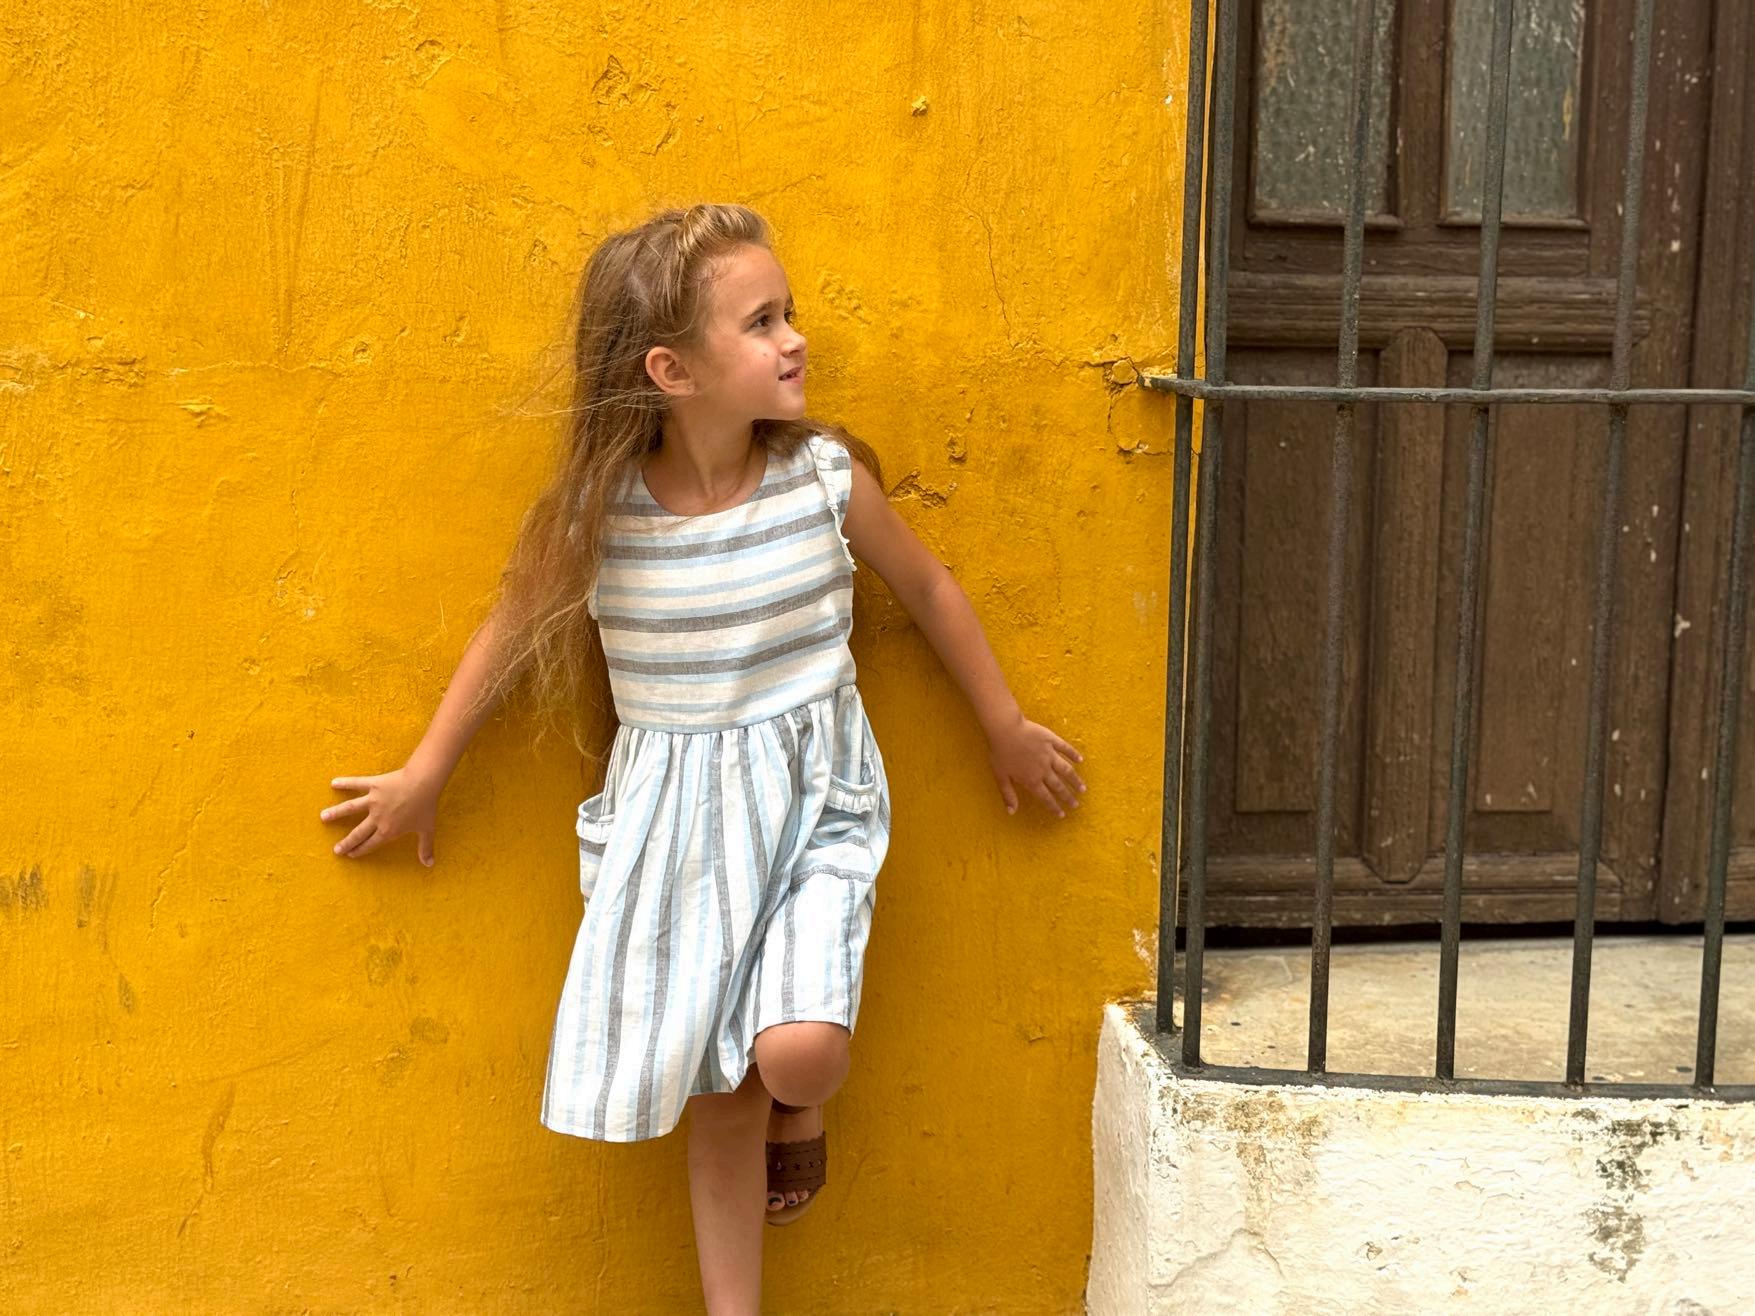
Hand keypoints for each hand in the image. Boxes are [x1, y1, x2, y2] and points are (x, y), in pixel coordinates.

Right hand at [320, 765, 441, 865]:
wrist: (423, 784)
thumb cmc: (425, 807)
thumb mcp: (427, 829)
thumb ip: (425, 848)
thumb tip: (429, 864)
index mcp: (388, 830)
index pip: (371, 844)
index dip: (360, 850)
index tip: (350, 855)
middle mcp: (377, 818)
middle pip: (358, 832)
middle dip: (346, 842)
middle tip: (335, 849)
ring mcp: (373, 801)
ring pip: (350, 809)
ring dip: (336, 813)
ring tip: (323, 817)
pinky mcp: (373, 785)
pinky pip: (356, 784)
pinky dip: (345, 783)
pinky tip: (334, 783)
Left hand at [987, 714, 1085, 817]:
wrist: (1006, 730)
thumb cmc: (1000, 753)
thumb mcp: (1001, 776)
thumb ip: (1008, 795)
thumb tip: (1011, 812)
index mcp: (1031, 779)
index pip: (1045, 797)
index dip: (1054, 807)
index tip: (1062, 815)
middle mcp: (1043, 769)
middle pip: (1058, 786)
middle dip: (1068, 797)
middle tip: (1076, 804)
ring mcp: (1049, 754)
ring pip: (1066, 770)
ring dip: (1075, 780)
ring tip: (1083, 788)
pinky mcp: (1051, 740)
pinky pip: (1065, 748)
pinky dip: (1073, 754)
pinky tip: (1080, 760)